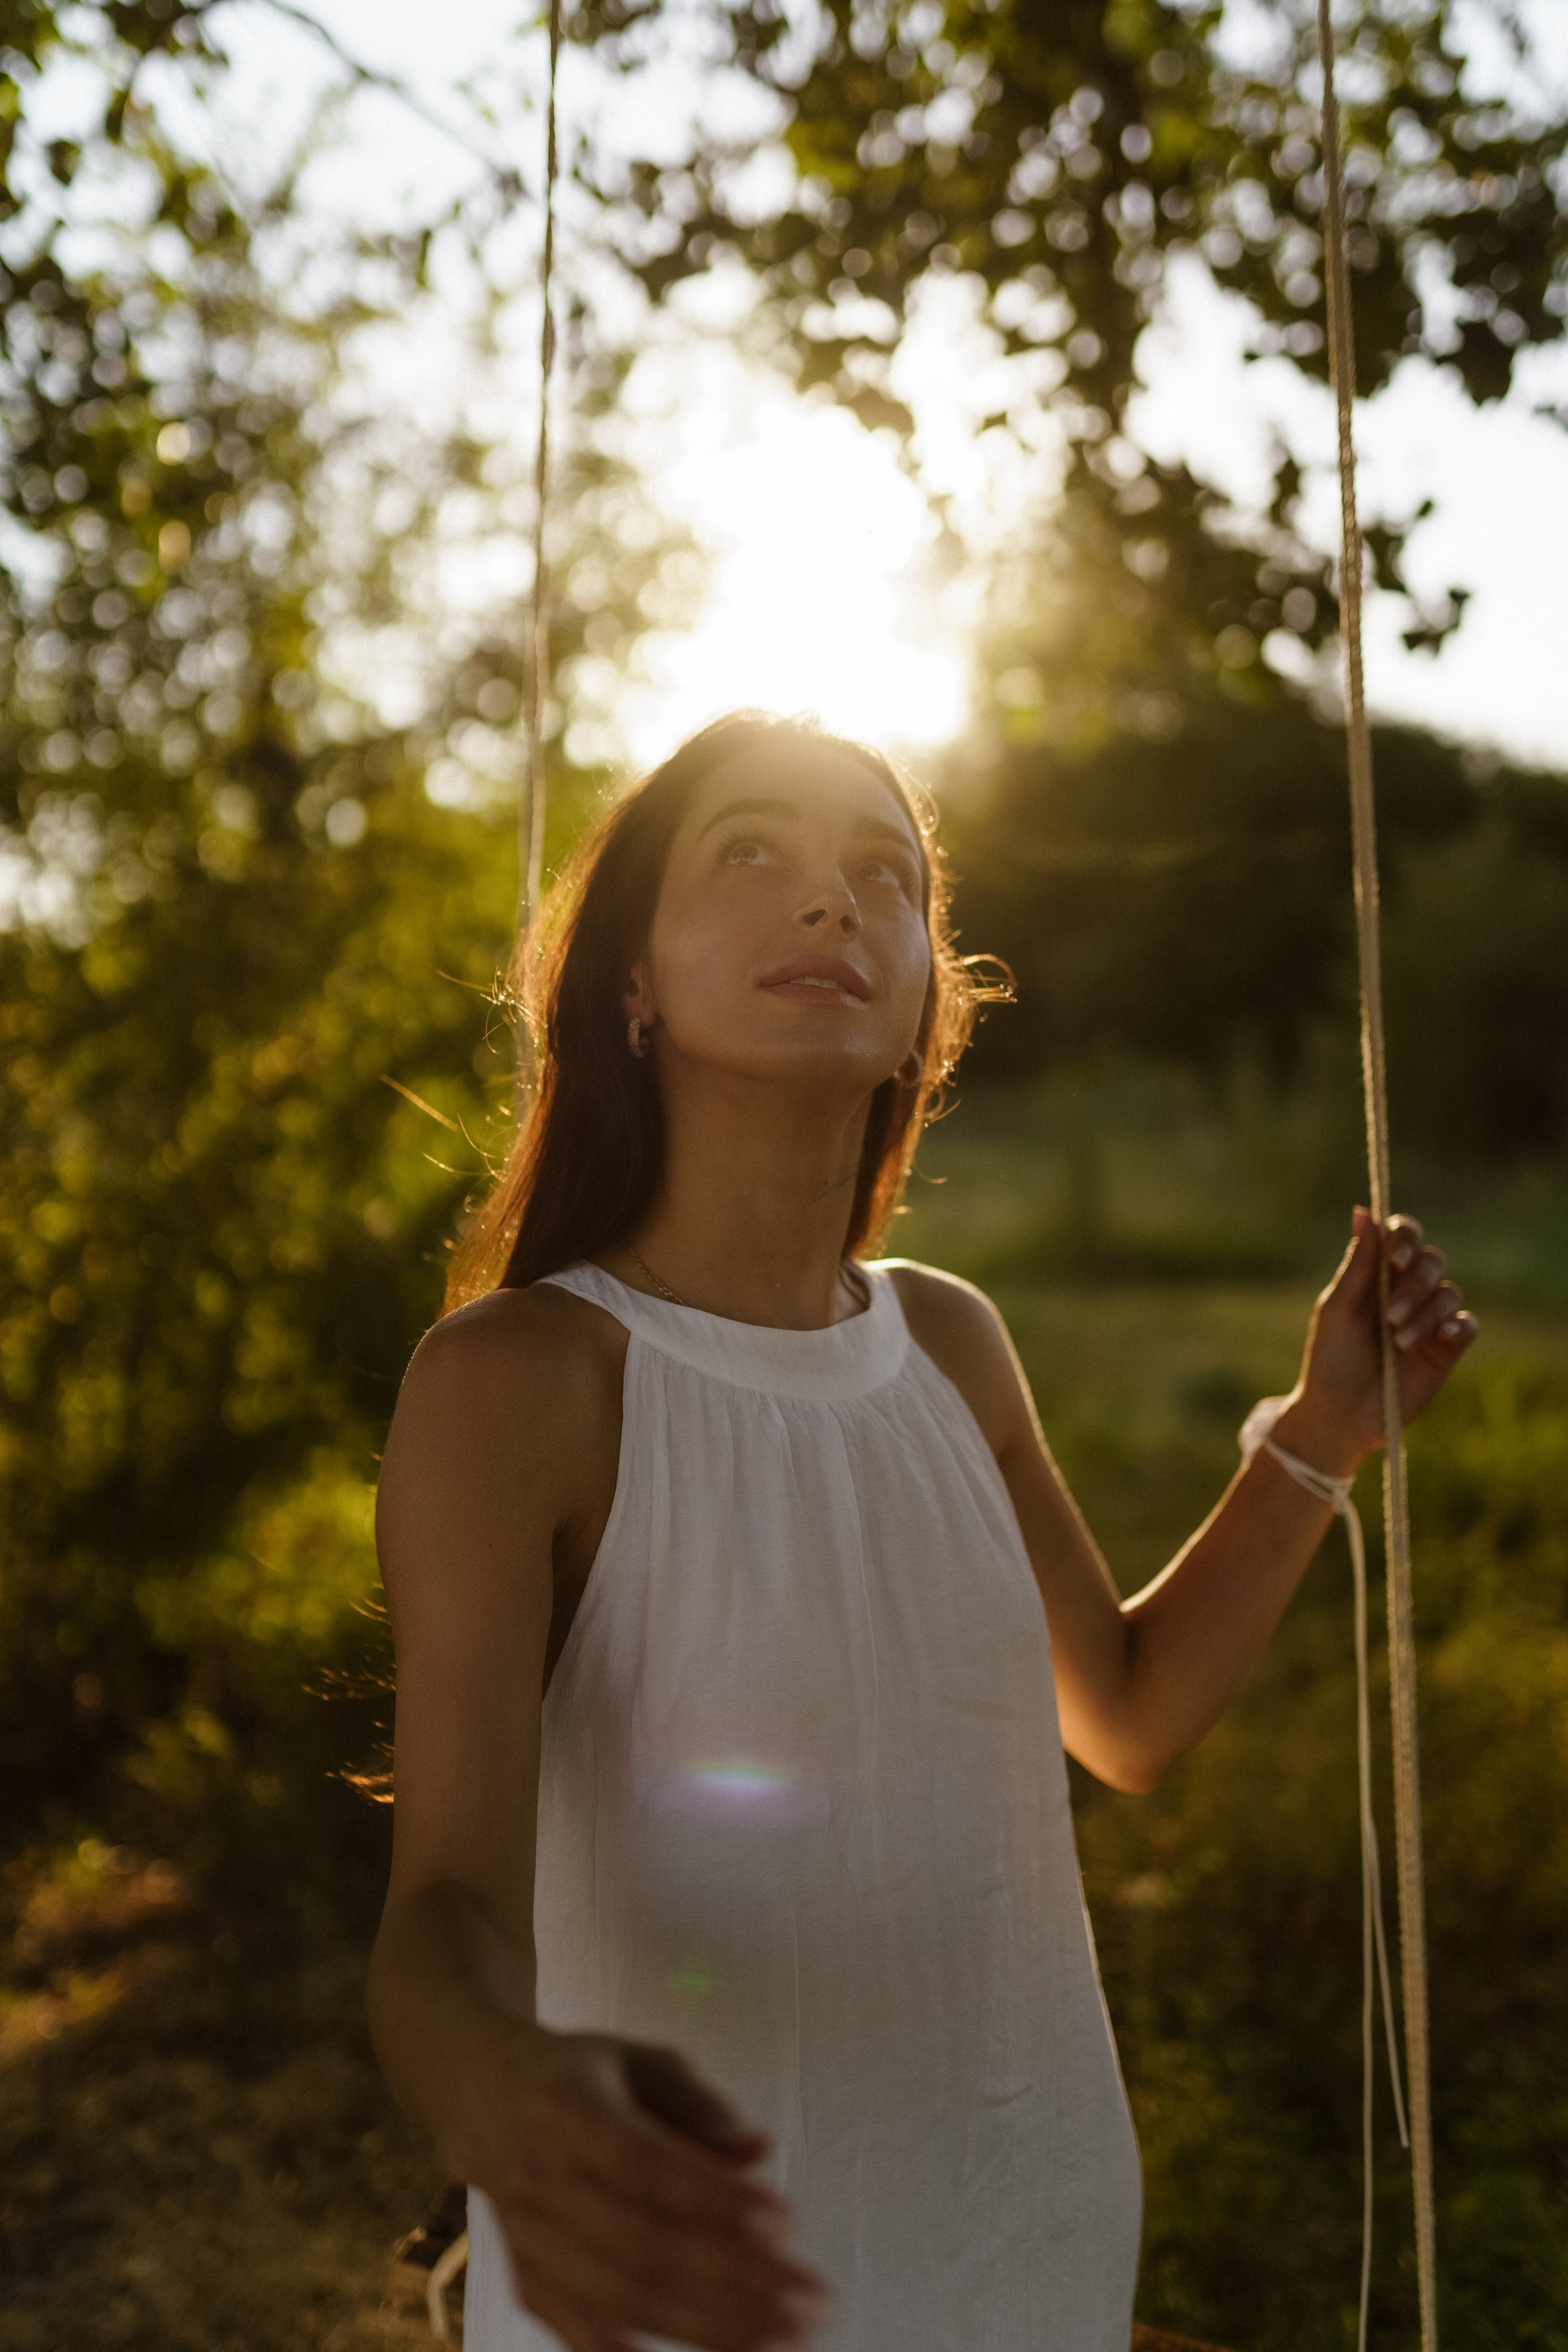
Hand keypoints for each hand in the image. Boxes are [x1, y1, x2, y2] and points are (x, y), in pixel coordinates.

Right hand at [479, 2029, 829, 2351]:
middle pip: (640, 2245)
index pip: (645, 2164)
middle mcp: (539, 2178)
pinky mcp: (527, 2283)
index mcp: (567, 2107)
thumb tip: (757, 2149)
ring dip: (711, 2325)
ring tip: (786, 2335)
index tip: (784, 2221)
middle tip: (808, 2300)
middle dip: (734, 2280)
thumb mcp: (639, 2060)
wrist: (480, 2098)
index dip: (714, 2199)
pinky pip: (582, 2333)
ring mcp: (527, 2239)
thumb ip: (699, 2104)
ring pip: (621, 2298)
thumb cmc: (580, 2078)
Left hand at [1282, 1207, 1478, 1472]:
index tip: (1395, 1256)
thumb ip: (1357, 1263)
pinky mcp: (1446, 1349)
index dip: (1405, 1237)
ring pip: (1448, 1293)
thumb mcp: (1338, 1309)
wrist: (1341, 1415)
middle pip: (1432, 1261)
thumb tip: (1362, 1211)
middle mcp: (1406, 1292)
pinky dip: (1457, 1325)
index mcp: (1376, 1276)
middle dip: (1414, 1284)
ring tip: (1398, 1342)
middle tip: (1389, 1315)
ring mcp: (1428, 1320)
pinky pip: (1468, 1324)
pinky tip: (1440, 1336)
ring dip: (1424, 1313)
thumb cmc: (1330, 1359)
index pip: (1402, 1238)